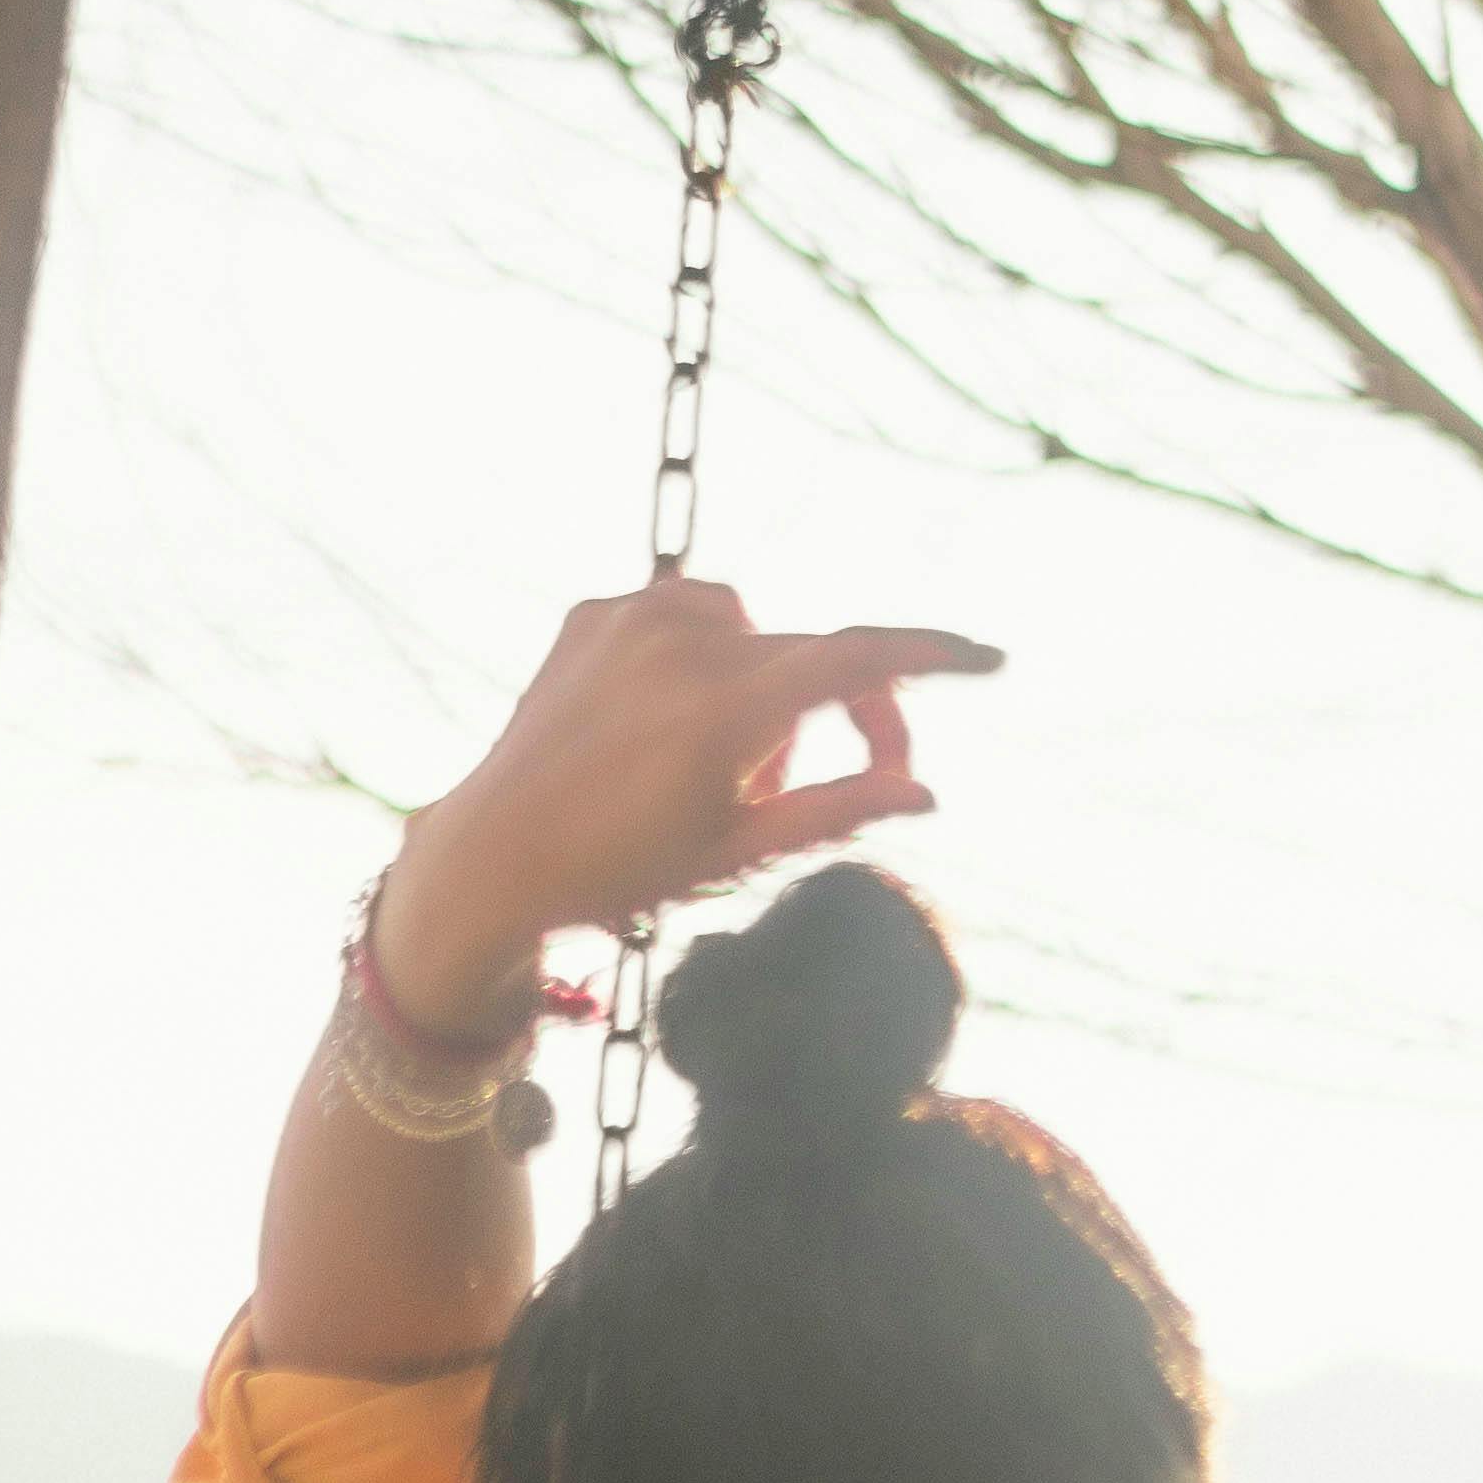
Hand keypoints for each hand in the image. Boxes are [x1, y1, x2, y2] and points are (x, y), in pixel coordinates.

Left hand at [371, 578, 1005, 1035]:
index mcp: (725, 711)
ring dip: (765, 687)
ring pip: (753, 632)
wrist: (495, 854)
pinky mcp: (597, 611)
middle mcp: (683, 646)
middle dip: (842, 713)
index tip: (988, 659)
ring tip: (723, 763)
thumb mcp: (738, 854)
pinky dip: (701, 658)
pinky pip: (685, 616)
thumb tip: (924, 791)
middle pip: (813, 655)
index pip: (860, 660)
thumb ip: (838, 812)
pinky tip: (665, 723)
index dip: (933, 657)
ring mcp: (635, 618)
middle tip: (826, 780)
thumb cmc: (618, 871)